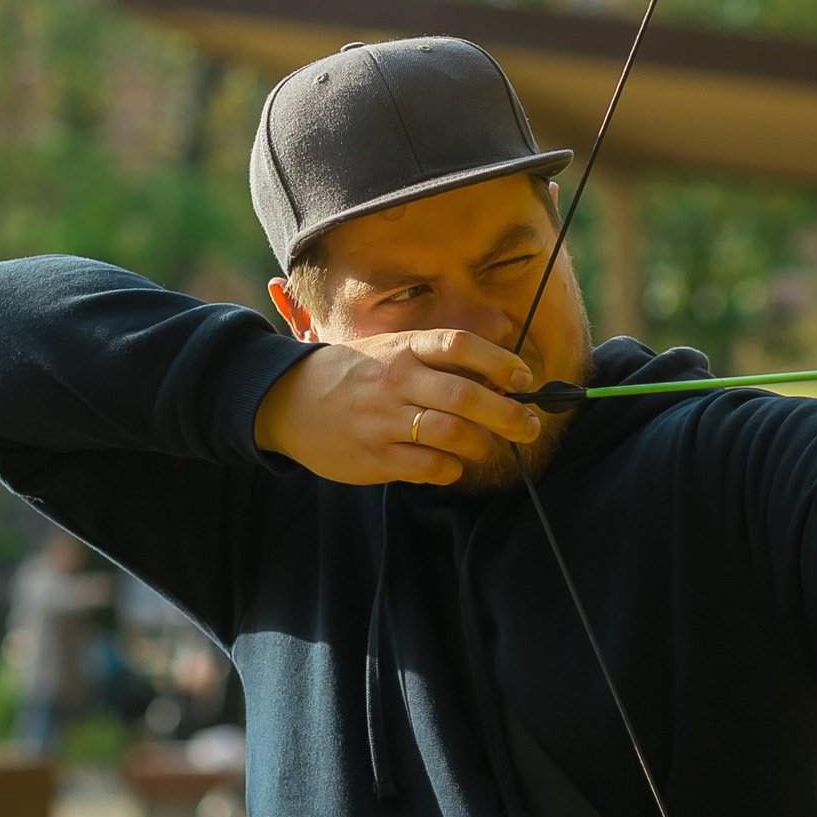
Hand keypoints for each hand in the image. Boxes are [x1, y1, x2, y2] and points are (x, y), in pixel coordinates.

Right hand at [253, 328, 542, 485]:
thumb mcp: (390, 348)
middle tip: (530, 428)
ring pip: (451, 433)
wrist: (286, 400)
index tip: (525, 380)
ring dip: (480, 444)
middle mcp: (395, 380)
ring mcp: (383, 420)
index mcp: (402, 348)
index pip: (460, 346)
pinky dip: (450, 470)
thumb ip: (437, 353)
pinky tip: (450, 466)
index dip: (500, 362)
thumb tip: (498, 354)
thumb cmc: (353, 373)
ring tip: (484, 447)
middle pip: (466, 396)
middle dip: (509, 415)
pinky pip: (428, 468)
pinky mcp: (373, 457)